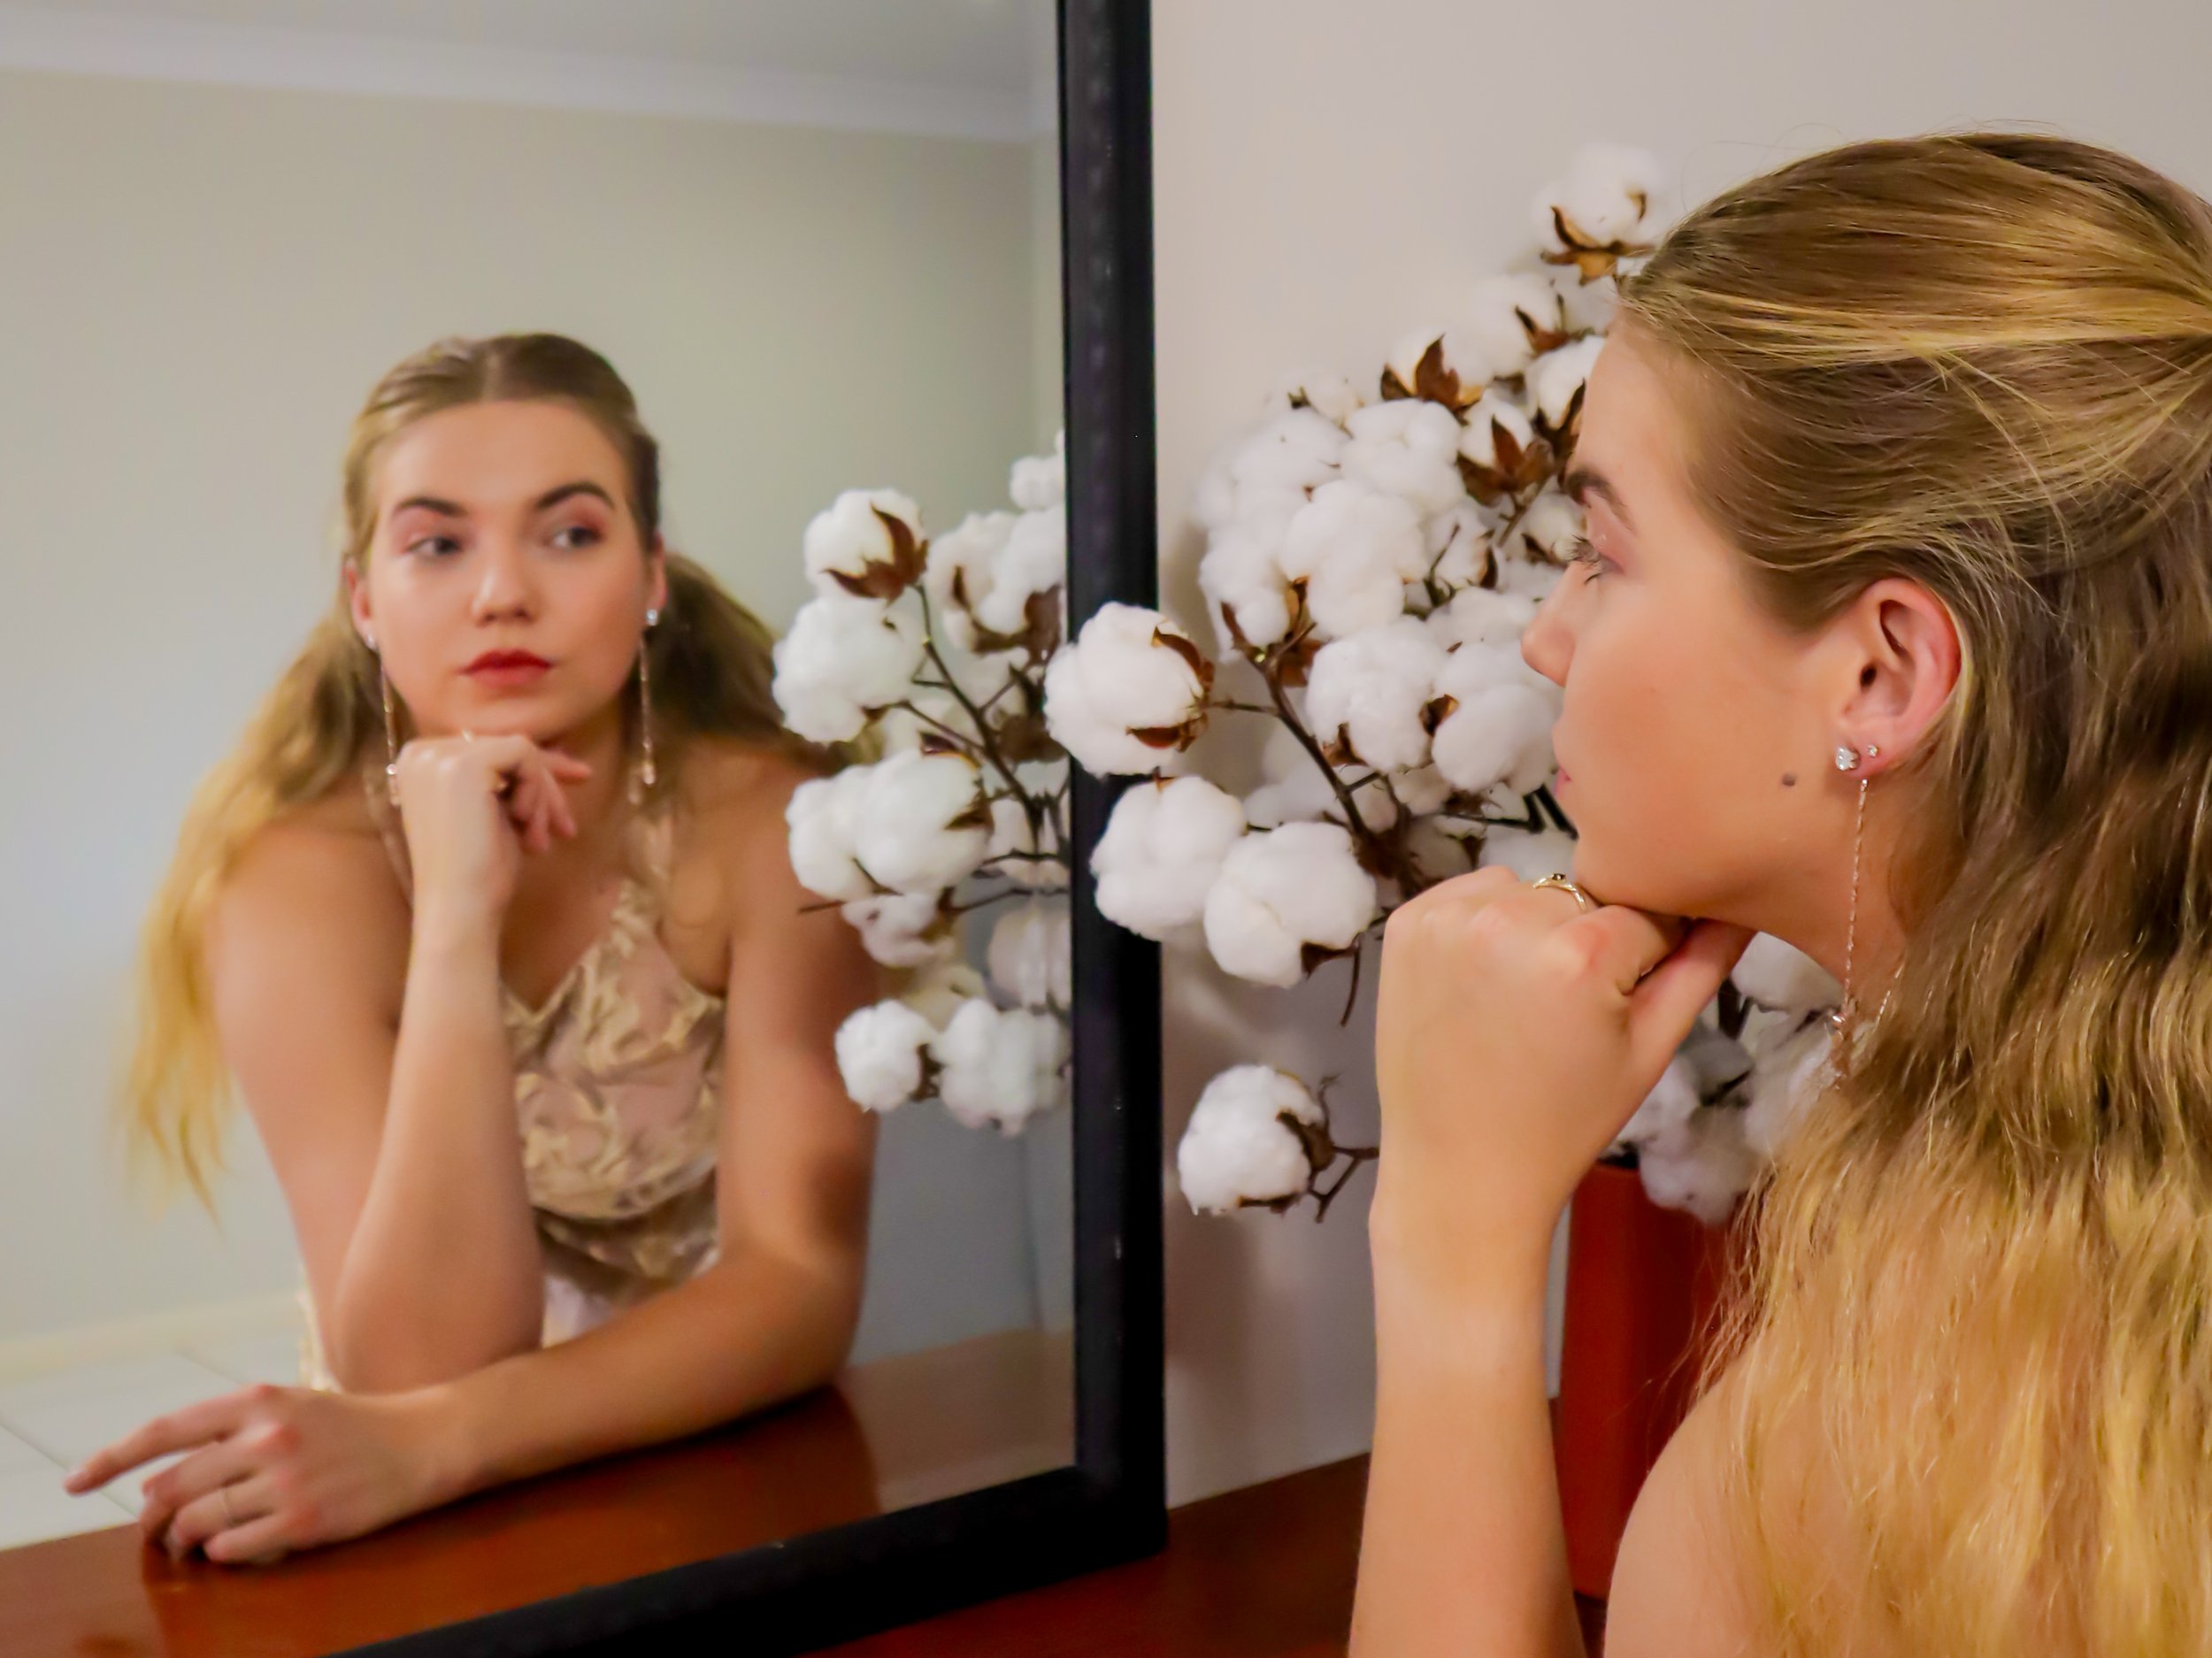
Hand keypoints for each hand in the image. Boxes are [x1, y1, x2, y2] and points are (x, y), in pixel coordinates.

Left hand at [61, 1380, 464, 1565]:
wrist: (423, 1442)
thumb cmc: (350, 1427)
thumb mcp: (289, 1408)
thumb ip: (228, 1433)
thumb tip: (159, 1483)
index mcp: (257, 1401)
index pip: (163, 1431)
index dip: (110, 1458)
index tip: (73, 1481)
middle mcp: (266, 1438)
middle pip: (173, 1487)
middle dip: (153, 1516)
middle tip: (154, 1529)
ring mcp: (286, 1481)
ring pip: (198, 1522)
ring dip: (184, 1539)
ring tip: (192, 1542)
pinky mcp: (305, 1522)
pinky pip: (233, 1549)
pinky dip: (221, 1554)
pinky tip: (232, 1546)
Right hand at [390, 733, 592, 919]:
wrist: (459, 909)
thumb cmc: (478, 871)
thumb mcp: (495, 812)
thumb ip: (508, 779)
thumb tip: (558, 754)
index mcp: (420, 763)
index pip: (491, 750)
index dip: (534, 772)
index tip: (573, 788)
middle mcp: (421, 752)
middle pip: (507, 749)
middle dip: (544, 788)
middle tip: (565, 829)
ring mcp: (438, 756)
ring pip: (520, 751)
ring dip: (541, 798)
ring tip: (537, 840)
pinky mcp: (463, 764)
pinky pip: (524, 754)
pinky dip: (536, 790)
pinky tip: (523, 825)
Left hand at [1370, 867, 1751, 1290]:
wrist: (1459, 1170)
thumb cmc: (1565, 1122)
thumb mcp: (1650, 1050)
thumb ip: (1703, 965)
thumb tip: (1744, 903)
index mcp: (1579, 954)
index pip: (1648, 914)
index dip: (1645, 959)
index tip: (1618, 1006)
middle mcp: (1508, 920)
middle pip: (1583, 897)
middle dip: (1588, 940)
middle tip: (1563, 1013)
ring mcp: (1448, 919)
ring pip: (1529, 889)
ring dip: (1536, 926)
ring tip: (1521, 999)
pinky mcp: (1406, 922)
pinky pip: (1473, 893)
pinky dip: (1486, 923)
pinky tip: (1483, 984)